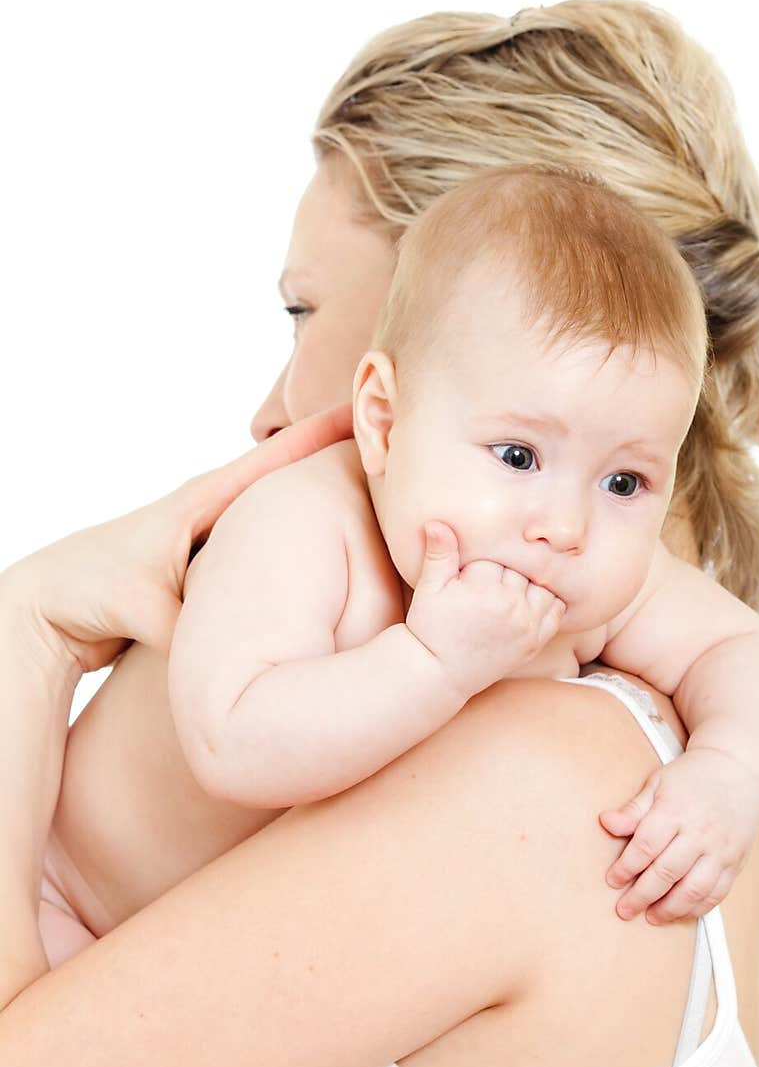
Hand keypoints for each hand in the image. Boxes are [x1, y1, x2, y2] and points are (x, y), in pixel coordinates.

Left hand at [0, 403, 353, 677]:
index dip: (320, 434)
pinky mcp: (217, 564)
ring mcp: (219, 535)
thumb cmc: (90, 588)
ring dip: (326, 503)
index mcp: (202, 501)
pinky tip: (335, 558)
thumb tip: (236, 657)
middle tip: (397, 446)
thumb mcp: (140, 606)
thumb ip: (189, 626)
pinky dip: (303, 545)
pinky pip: (272, 549)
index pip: (273, 457)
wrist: (53, 602)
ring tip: (383, 499)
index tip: (366, 408)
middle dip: (340, 458)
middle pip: (290, 476)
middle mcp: (215, 510)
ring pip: (285, 514)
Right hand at [405, 521, 566, 700]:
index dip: (485, 563)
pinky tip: (533, 601)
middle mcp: (510, 604)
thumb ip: (439, 553)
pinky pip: (556, 612)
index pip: (498, 557)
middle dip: (508, 572)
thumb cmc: (431, 628)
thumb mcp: (430, 588)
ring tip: (512, 590)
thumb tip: (437, 522)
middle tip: (492, 582)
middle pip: (522, 570)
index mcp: (483, 587)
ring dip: (532, 585)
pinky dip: (550, 603)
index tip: (474, 573)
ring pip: (544, 586)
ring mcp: (526, 625)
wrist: (440, 673)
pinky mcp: (534, 642)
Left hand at [598, 747, 758, 924]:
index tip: (612, 880)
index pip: (646, 846)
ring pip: (693, 889)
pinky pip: (717, 893)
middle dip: (642, 895)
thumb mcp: (659, 783)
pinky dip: (698, 908)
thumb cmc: (692, 778)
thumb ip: (634, 809)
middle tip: (624, 910)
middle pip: (667, 872)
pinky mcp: (736, 862)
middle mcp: (700, 832)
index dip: (626, 867)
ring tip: (651, 917)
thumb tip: (606, 822)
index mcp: (675, 810)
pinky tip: (680, 913)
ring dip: (670, 909)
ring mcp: (720, 850)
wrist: (739, 772)